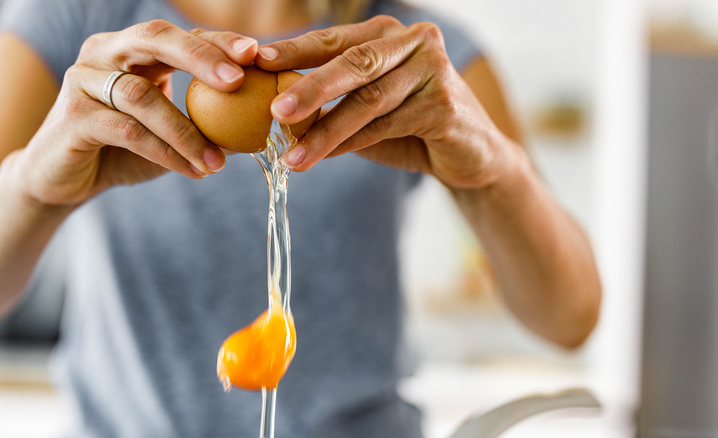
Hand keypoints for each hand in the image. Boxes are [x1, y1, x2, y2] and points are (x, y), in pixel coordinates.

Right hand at [14, 20, 258, 205]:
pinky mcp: (73, 117)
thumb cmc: (121, 151)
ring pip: (142, 97)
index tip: (256, 54)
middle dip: (200, 57)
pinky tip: (191, 170)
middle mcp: (103, 53)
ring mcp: (83, 81)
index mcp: (130, 49)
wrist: (62, 180)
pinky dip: (164, 151)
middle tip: (238, 81)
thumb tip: (259, 126)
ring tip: (218, 163)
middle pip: (154, 39)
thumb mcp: (168, 133)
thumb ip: (204, 123)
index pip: (179, 35)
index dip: (216, 42)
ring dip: (187, 131)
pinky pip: (127, 131)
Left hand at [256, 15, 514, 188]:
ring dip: (326, 130)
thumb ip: (330, 103)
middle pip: (353, 63)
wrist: (469, 154)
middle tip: (274, 110)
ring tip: (292, 155)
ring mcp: (433, 70)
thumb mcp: (365, 109)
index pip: (334, 40)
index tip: (255, 62)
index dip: (294, 50)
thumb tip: (274, 112)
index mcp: (388, 34)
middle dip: (309, 87)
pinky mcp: (444, 105)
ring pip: (368, 100)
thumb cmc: (409, 126)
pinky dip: (352, 144)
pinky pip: (388, 125)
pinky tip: (324, 157)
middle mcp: (414, 42)